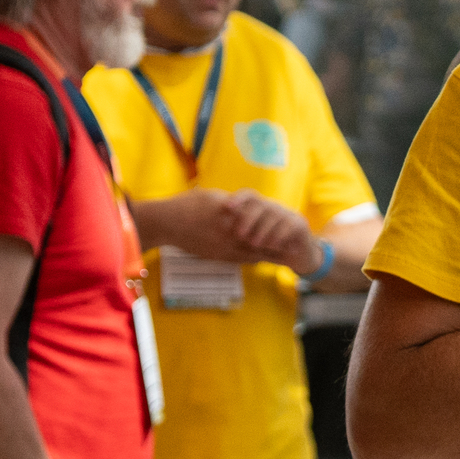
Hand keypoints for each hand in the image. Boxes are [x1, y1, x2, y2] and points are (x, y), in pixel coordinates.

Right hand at [141, 188, 315, 268]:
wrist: (166, 224)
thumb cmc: (186, 205)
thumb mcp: (212, 198)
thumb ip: (232, 204)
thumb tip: (244, 207)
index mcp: (232, 218)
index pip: (260, 226)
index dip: (276, 230)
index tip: (291, 233)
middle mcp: (230, 235)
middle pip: (260, 243)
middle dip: (277, 247)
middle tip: (294, 250)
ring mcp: (223, 248)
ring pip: (252, 254)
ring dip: (267, 256)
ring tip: (283, 258)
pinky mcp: (216, 256)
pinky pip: (239, 260)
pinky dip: (252, 259)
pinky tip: (259, 260)